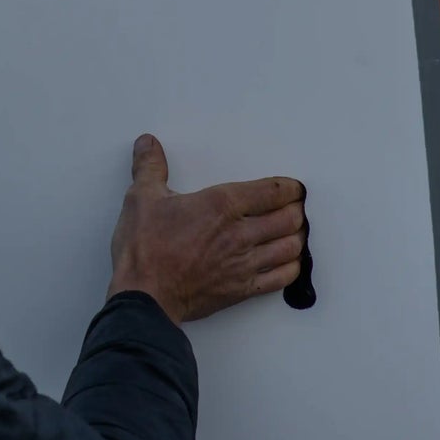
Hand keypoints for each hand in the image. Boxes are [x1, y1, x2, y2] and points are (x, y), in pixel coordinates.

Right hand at [107, 134, 305, 323]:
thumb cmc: (145, 248)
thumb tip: (148, 143)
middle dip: (297, 210)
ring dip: (298, 237)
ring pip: (289, 248)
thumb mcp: (141, 197)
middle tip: (297, 207)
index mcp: (221, 205)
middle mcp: (239, 233)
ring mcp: (244, 264)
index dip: (290, 188)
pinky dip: (292, 268)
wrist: (145, 296)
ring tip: (296, 231)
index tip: (294, 187)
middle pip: (288, 219)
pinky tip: (291, 263)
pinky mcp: (242, 289)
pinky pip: (280, 279)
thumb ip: (150, 166)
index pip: (271, 192)